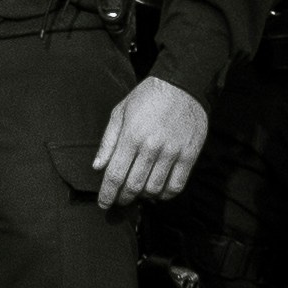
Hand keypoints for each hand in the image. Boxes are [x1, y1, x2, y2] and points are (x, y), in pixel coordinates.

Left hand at [93, 74, 209, 206]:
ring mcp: (172, 152)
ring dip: (143, 197)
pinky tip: (158, 192)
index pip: (115, 175)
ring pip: (154, 189)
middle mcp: (151, 147)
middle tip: (119, 201)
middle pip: (133, 186)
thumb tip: (97, 167)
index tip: (103, 204)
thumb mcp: (120, 112)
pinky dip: (165, 195)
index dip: (107, 194)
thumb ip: (108, 141)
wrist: (182, 84)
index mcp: (131, 136)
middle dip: (123, 198)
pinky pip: (177, 185)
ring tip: (138, 193)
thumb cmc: (147, 97)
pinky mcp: (189, 155)